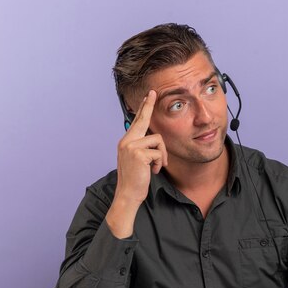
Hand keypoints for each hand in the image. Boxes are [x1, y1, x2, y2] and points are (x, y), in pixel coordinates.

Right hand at [106, 90, 167, 237]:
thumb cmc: (135, 180)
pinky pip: (158, 152)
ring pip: (157, 140)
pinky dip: (159, 163)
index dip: (143, 108)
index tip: (149, 96)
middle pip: (142, 119)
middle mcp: (126, 141)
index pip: (136, 121)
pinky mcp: (138, 154)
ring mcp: (131, 146)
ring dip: (162, 155)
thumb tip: (153, 138)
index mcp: (126, 142)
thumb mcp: (138, 161)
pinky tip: (153, 171)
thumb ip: (142, 148)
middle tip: (153, 92)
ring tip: (155, 167)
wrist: (128, 194)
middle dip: (148, 105)